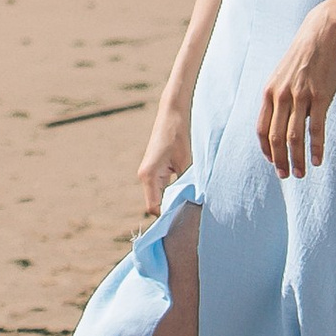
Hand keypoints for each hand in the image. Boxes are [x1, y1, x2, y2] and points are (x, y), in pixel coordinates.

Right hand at [136, 90, 191, 217]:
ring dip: (172, 200)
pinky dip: (172, 191)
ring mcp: (148, 172)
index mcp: (148, 176)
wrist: (172, 113)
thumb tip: (191, 205)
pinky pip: (161, 187)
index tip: (186, 221)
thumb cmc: (178, 136)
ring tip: (190, 204)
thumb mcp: (185, 163)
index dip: (168, 217)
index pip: (154, 208)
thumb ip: (185, 185)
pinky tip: (187, 191)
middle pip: (156, 204)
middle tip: (191, 215)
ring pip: (159, 196)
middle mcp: (144, 176)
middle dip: (171, 210)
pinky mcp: (154, 168)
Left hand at [258, 21, 335, 178]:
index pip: (262, 129)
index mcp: (269, 93)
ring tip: (300, 173)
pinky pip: (316, 127)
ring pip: (294, 136)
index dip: (266, 149)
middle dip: (280, 160)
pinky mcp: (320, 96)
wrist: (320, 35)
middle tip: (286, 176)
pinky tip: (317, 160)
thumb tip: (279, 122)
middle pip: (276, 137)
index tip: (273, 163)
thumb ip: (278, 99)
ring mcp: (300, 96)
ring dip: (297, 158)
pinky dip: (316, 147)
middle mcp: (281, 96)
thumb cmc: (301, 59)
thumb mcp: (281, 77)